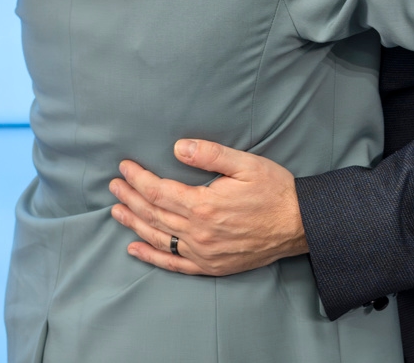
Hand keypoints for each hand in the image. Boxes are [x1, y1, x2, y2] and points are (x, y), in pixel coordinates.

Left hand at [108, 140, 308, 276]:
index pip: (158, 191)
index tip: (125, 167)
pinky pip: (173, 263)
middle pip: (153, 213)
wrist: (299, 224)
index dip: (138, 179)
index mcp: (204, 204)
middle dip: (130, 197)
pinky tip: (134, 248)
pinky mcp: (210, 265)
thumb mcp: (246, 163)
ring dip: (134, 223)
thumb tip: (178, 147)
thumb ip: (210, 154)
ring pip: (157, 237)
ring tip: (116, 210)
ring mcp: (203, 252)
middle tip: (114, 185)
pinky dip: (150, 256)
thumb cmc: (275, 190)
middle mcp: (198, 232)